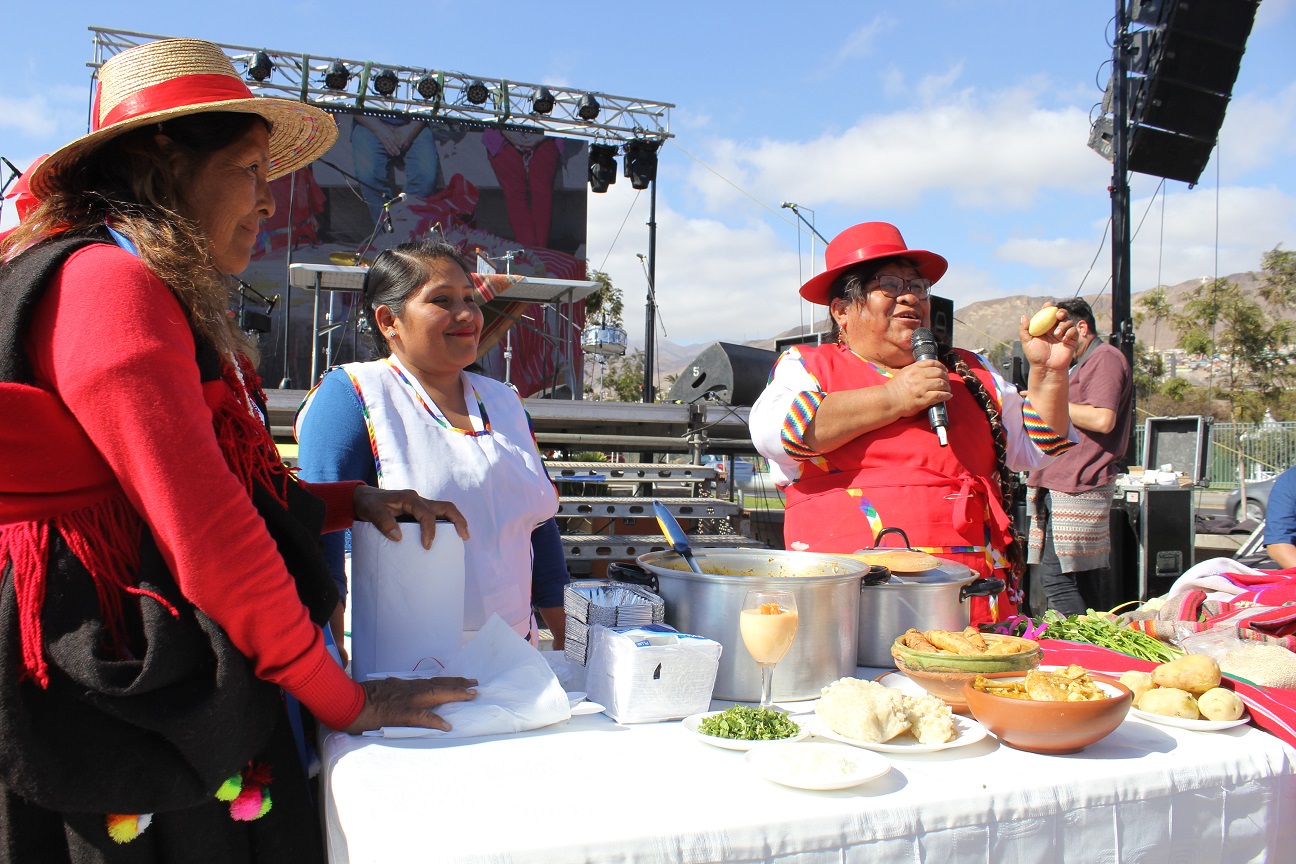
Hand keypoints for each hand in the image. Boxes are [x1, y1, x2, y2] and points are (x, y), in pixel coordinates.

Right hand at [344, 676, 477, 733]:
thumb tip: (402, 692)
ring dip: (454, 694)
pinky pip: (420, 717)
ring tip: (471, 695)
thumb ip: (395, 691)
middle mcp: (408, 688)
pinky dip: (434, 720)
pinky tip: (446, 726)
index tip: (462, 681)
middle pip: (438, 684)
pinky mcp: (399, 713)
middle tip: (475, 684)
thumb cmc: (359, 697)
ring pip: (434, 695)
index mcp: (403, 685)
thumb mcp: (382, 689)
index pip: (430, 681)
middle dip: (458, 685)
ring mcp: (405, 700)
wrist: (345, 701)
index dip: (447, 681)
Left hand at [352, 485, 469, 547]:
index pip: (427, 514)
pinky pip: (438, 517)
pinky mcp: (420, 513)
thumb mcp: (372, 512)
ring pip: (445, 510)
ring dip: (456, 522)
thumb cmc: (369, 504)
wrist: (365, 499)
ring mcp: (421, 506)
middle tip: (464, 536)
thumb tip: (399, 537)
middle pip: (446, 507)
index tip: (427, 546)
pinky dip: (448, 525)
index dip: (430, 530)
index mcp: (410, 499)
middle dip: (458, 521)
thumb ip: (383, 522)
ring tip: (464, 537)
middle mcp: (419, 500)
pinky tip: (450, 538)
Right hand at [886, 359, 951, 417]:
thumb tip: (929, 368)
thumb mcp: (904, 372)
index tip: (944, 371)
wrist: (889, 401)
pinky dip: (946, 395)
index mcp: (914, 369)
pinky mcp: (923, 399)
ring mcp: (921, 388)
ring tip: (947, 390)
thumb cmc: (895, 388)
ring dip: (947, 387)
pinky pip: (939, 395)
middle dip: (946, 377)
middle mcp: (919, 376)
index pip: (933, 363)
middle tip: (946, 381)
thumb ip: (916, 368)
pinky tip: (948, 396)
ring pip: (941, 383)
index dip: (941, 366)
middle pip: (939, 373)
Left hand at [1019, 304, 1077, 373]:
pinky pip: (1074, 331)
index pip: (1047, 314)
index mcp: (1044, 327)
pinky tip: (1063, 340)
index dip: (1048, 308)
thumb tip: (1024, 316)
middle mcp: (1054, 328)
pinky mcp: (1071, 340)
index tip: (1048, 305)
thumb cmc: (1035, 356)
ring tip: (1057, 334)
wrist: (1047, 368)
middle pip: (1061, 314)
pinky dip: (1069, 332)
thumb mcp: (1027, 342)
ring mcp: (1064, 333)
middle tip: (1058, 315)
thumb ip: (1024, 329)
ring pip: (1068, 321)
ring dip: (1063, 325)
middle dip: (1061, 311)